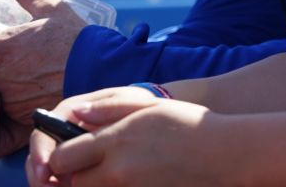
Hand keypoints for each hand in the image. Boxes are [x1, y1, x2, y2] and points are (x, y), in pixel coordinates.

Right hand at [25, 86, 166, 185]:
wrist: (151, 122)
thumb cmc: (138, 109)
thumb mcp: (130, 102)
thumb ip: (111, 105)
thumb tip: (77, 111)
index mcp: (69, 113)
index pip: (43, 133)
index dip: (40, 153)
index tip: (46, 171)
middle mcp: (62, 132)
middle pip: (38, 158)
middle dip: (39, 176)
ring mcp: (67, 151)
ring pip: (45, 174)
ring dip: (48, 185)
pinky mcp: (75, 168)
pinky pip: (63, 182)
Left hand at [29, 97, 242, 186]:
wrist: (224, 154)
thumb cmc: (189, 124)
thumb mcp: (147, 107)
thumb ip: (108, 109)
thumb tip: (77, 112)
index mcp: (114, 142)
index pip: (63, 158)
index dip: (60, 156)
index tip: (70, 152)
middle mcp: (117, 170)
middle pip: (75, 182)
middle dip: (78, 175)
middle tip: (90, 165)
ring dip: (98, 182)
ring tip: (120, 168)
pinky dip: (120, 186)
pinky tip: (138, 176)